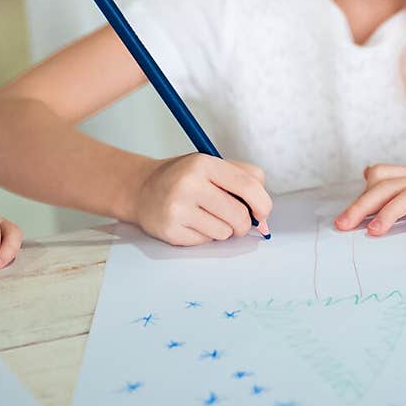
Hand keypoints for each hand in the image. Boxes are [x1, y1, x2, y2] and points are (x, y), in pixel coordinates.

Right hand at [133, 153, 271, 245]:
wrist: (141, 189)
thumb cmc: (184, 178)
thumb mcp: (212, 165)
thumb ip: (244, 181)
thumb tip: (264, 218)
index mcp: (204, 163)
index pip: (248, 185)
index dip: (262, 203)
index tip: (262, 212)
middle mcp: (189, 184)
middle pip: (239, 215)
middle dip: (244, 224)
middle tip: (236, 220)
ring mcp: (178, 208)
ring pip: (224, 232)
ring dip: (223, 230)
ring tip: (206, 217)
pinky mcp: (170, 230)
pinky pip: (205, 242)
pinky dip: (205, 237)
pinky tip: (191, 223)